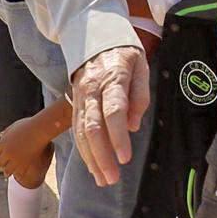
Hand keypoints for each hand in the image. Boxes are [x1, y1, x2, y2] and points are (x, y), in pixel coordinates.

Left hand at [0, 115, 54, 188]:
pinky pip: (18, 173)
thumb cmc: (29, 126)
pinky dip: (18, 173)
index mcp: (3, 143)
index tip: (1, 156)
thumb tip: (1, 135)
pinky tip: (20, 171)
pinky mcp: (25, 164)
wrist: (40, 130)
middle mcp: (7, 152)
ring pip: (7, 171)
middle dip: (2, 163)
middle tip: (4, 165)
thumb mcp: (15, 126)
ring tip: (9, 172)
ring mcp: (16, 159)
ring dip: (8, 171)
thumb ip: (7, 132)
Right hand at [70, 45, 150, 186]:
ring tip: (103, 180)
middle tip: (112, 178)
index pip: (113, 111)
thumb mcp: (141, 65)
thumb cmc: (124, 53)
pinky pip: (76, 131)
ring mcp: (80, 98)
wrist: (94, 37)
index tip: (125, 157)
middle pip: (92, 127)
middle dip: (101, 156)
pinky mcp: (75, 104)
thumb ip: (139, 95)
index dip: (118, 136)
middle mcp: (91, 90)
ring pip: (81, 132)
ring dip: (91, 159)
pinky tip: (93, 167)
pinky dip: (84, 151)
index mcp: (112, 77)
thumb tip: (133, 126)